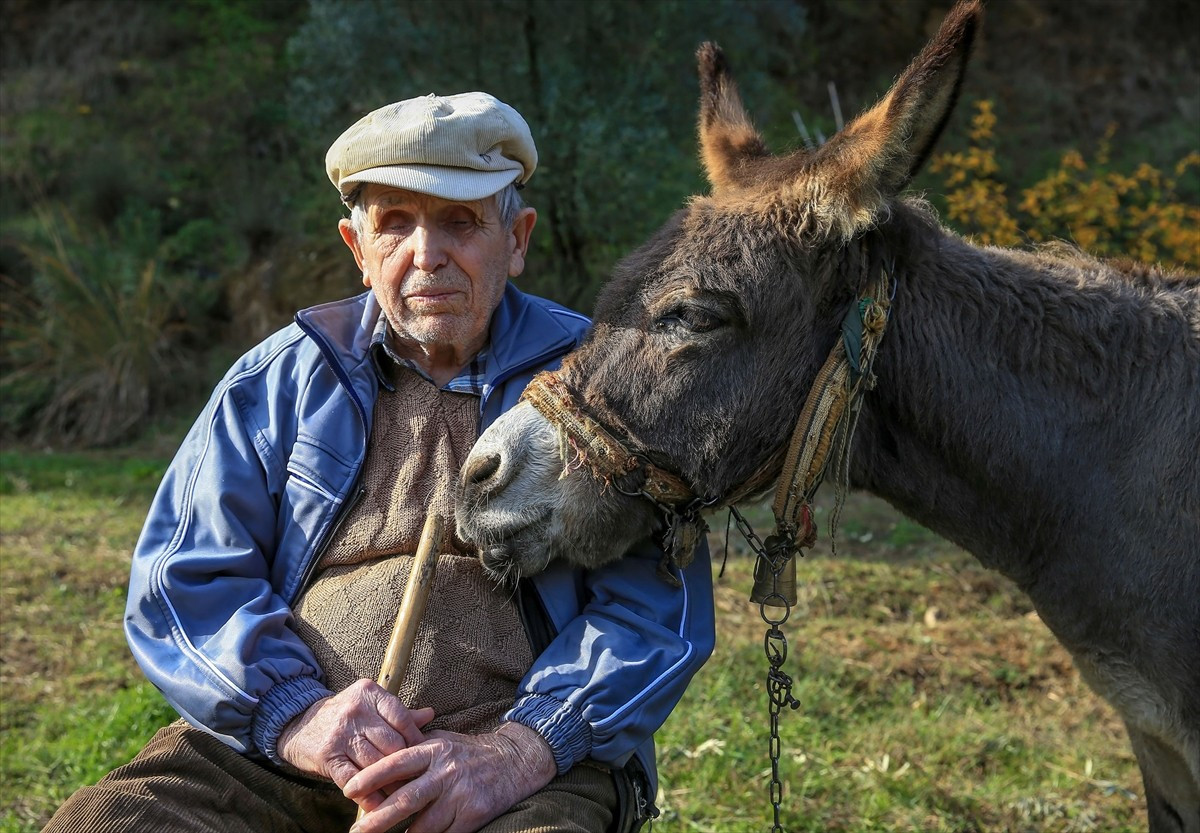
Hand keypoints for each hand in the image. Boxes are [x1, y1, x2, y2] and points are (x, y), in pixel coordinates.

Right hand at [277, 678, 434, 795]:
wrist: (298, 724)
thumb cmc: (344, 715)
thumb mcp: (370, 706)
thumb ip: (399, 713)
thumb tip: (430, 715)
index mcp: (370, 693)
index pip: (402, 718)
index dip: (416, 740)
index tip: (424, 755)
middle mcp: (356, 711)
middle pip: (392, 743)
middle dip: (406, 765)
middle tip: (416, 779)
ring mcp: (341, 734)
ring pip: (376, 763)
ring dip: (391, 783)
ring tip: (403, 795)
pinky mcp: (328, 756)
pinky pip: (354, 779)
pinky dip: (368, 796)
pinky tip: (379, 805)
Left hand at [344, 721, 556, 832]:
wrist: (516, 761)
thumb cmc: (471, 752)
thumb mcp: (443, 741)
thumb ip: (415, 749)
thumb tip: (380, 758)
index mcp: (434, 750)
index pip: (397, 763)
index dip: (371, 777)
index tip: (349, 790)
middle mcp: (446, 771)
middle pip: (405, 800)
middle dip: (377, 819)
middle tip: (356, 832)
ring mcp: (461, 795)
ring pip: (423, 825)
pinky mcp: (474, 814)